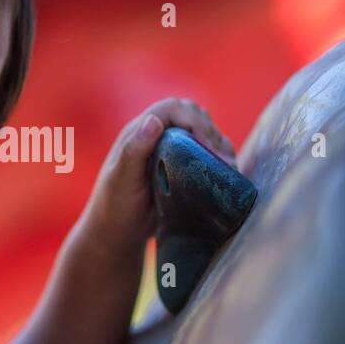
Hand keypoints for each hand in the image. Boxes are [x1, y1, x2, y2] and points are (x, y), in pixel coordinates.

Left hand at [81, 97, 236, 249]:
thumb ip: (134, 151)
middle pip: (191, 115)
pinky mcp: (179, 165)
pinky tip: (226, 173)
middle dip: (211, 132)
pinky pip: (204, 151)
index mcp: (138, 132)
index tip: (209, 147)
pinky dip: (218, 157)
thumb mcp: (121, 181)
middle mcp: (155, 136)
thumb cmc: (114, 207)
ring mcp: (168, 150)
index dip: (195, 121)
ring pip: (201, 132)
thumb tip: (154, 120)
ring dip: (218, 145)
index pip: (173, 109)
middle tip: (224, 161)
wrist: (116, 233)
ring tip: (230, 168)